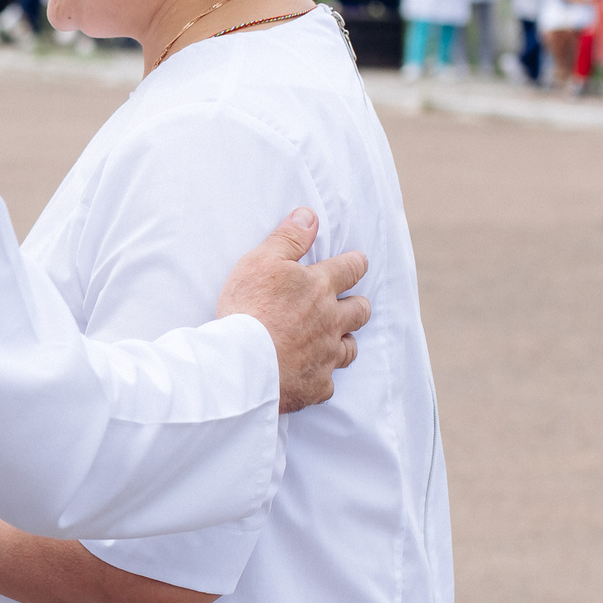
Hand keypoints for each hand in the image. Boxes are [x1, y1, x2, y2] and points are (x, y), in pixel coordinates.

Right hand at [215, 209, 370, 412]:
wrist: (241, 364)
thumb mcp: (260, 261)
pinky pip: (327, 383)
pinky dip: (320, 377)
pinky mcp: (316, 385)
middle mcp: (331, 321)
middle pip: (360, 310)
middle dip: (357, 304)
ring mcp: (326, 355)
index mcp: (319, 287)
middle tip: (346, 303)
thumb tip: (309, 216)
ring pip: (350, 348)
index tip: (357, 262)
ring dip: (344, 341)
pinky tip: (308, 375)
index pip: (351, 268)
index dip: (356, 263)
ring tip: (331, 340)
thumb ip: (288, 238)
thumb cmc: (248, 308)